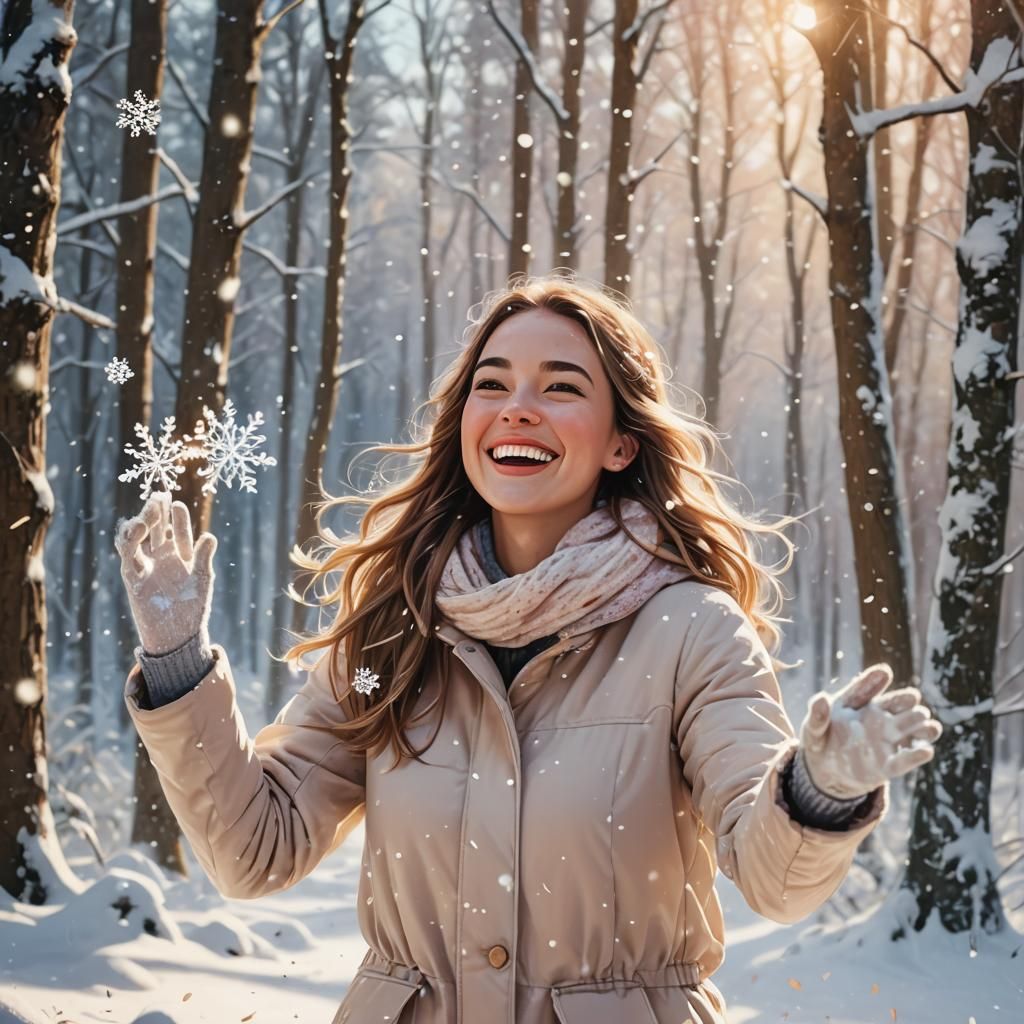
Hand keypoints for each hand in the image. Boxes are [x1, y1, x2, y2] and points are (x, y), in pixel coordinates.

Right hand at [114, 491, 216, 655]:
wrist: (178, 634)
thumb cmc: (193, 607)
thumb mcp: (202, 580)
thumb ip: (204, 558)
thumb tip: (209, 536)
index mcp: (180, 554)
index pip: (176, 530)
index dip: (176, 517)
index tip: (176, 504)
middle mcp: (160, 557)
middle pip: (155, 528)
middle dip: (156, 513)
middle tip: (158, 498)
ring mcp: (145, 566)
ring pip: (138, 538)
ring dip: (140, 524)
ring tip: (146, 515)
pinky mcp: (133, 579)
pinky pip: (127, 558)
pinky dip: (129, 544)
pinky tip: (134, 531)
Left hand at [798, 663, 942, 799]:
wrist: (826, 769)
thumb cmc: (822, 739)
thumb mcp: (814, 727)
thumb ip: (817, 715)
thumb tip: (820, 698)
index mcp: (860, 703)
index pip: (867, 689)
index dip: (874, 681)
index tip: (884, 672)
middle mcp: (878, 718)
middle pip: (896, 706)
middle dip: (905, 702)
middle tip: (914, 700)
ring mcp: (886, 740)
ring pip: (909, 729)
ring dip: (921, 727)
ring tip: (931, 726)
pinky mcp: (888, 765)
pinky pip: (903, 760)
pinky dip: (914, 756)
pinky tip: (926, 751)